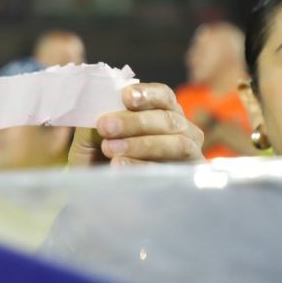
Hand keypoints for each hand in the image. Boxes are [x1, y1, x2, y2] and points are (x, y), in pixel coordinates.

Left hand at [69, 83, 203, 167]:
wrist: (98, 188)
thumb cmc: (97, 154)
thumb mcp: (92, 134)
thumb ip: (99, 118)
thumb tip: (102, 107)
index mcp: (161, 110)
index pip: (163, 95)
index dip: (147, 94)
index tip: (126, 97)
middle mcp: (182, 129)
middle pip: (168, 119)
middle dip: (135, 122)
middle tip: (105, 127)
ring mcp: (189, 154)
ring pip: (176, 144)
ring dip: (141, 145)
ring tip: (109, 149)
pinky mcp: (187, 177)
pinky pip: (171, 170)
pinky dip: (144, 166)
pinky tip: (119, 166)